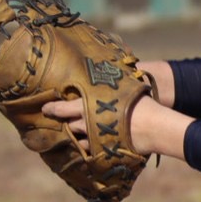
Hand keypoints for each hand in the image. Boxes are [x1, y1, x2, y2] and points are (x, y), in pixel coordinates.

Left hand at [43, 93, 191, 159]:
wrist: (154, 127)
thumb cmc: (142, 103)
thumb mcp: (127, 86)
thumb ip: (114, 80)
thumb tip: (116, 51)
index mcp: (90, 105)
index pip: (64, 107)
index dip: (53, 108)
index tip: (45, 108)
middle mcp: (88, 123)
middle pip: (70, 124)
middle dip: (64, 122)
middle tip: (59, 120)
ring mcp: (95, 139)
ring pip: (78, 138)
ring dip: (75, 135)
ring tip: (73, 133)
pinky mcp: (104, 150)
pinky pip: (90, 150)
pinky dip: (87, 148)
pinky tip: (87, 146)